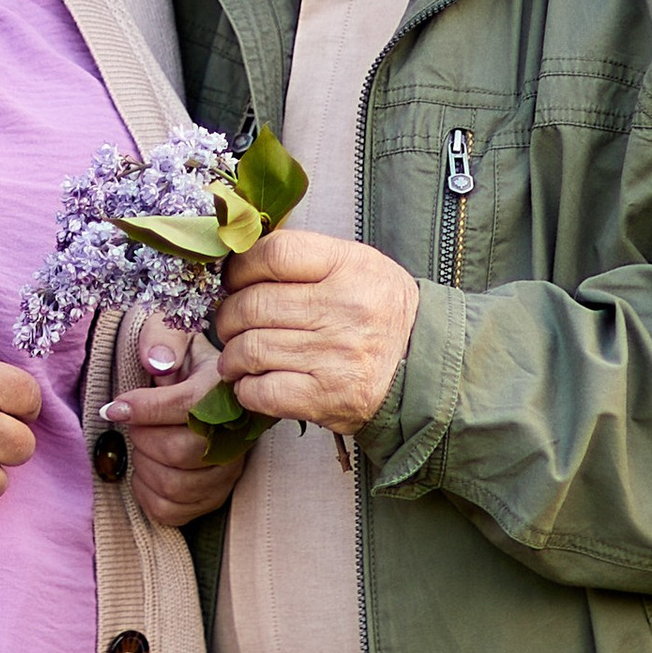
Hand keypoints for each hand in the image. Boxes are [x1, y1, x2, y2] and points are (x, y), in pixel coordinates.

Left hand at [101, 336, 241, 528]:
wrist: (200, 390)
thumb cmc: (180, 362)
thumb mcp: (172, 334)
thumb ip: (161, 338)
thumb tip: (156, 362)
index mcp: (224, 390)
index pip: (188, 407)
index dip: (145, 410)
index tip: (113, 409)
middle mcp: (236, 435)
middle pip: (180, 452)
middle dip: (143, 438)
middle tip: (133, 424)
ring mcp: (228, 471)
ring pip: (175, 485)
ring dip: (143, 465)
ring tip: (143, 444)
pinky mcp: (213, 497)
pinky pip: (171, 511)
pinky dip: (146, 493)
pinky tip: (146, 470)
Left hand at [212, 228, 420, 433]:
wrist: (423, 366)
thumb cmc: (381, 311)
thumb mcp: (358, 266)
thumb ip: (306, 259)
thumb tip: (239, 264)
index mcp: (349, 268)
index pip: (274, 254)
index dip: (240, 268)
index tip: (233, 280)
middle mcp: (343, 309)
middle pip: (253, 305)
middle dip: (227, 316)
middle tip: (228, 323)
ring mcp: (334, 356)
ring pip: (250, 349)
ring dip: (231, 355)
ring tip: (235, 356)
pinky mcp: (326, 397)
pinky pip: (262, 392)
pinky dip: (246, 388)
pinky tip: (252, 383)